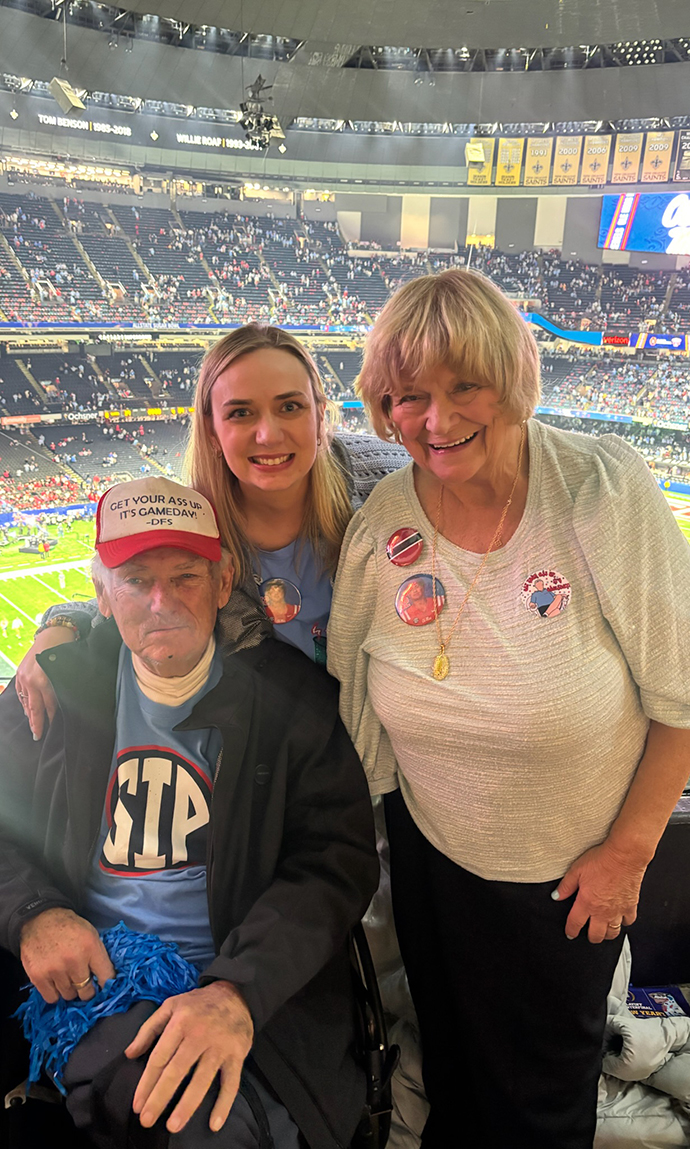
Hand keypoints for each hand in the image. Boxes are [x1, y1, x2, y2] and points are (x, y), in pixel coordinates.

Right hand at [15, 627, 74, 738]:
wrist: (53, 633)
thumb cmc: (64, 651)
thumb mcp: (66, 671)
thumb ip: (62, 688)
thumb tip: (63, 705)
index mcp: (43, 680)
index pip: (48, 705)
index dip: (50, 718)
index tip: (51, 729)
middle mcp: (31, 680)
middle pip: (34, 707)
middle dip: (36, 723)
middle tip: (37, 736)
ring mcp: (23, 677)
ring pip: (26, 701)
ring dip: (29, 714)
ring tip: (33, 727)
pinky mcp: (20, 674)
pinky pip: (21, 693)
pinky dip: (24, 703)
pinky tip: (28, 710)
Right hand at [20, 907, 114, 1002]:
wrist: (40, 919)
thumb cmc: (68, 927)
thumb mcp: (91, 934)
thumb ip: (99, 957)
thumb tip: (106, 980)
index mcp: (91, 947)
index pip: (106, 978)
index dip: (106, 985)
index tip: (103, 987)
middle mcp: (74, 960)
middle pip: (86, 993)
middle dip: (87, 990)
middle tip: (83, 984)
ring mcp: (55, 969)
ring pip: (69, 996)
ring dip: (69, 990)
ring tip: (66, 977)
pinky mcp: (38, 976)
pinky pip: (52, 998)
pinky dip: (54, 993)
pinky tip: (55, 982)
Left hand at [125, 982, 252, 1134]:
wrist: (236, 993)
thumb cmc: (198, 1004)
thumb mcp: (170, 1006)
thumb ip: (148, 1029)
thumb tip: (130, 1054)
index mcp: (180, 1022)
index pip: (160, 1057)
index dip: (147, 1082)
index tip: (137, 1105)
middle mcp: (200, 1034)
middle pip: (177, 1071)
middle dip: (160, 1097)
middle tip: (147, 1120)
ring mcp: (220, 1046)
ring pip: (202, 1079)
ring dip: (187, 1105)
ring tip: (173, 1126)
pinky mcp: (238, 1054)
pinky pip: (231, 1082)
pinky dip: (224, 1104)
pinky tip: (214, 1124)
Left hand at [553, 841, 646, 943]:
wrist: (624, 856)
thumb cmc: (601, 860)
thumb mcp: (576, 870)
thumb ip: (566, 886)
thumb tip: (556, 896)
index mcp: (586, 903)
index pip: (575, 923)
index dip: (571, 931)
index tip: (570, 933)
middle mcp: (602, 911)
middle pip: (596, 935)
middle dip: (590, 937)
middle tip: (588, 934)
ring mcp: (618, 911)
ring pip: (613, 932)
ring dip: (607, 934)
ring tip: (603, 931)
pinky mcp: (631, 906)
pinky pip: (628, 921)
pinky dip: (624, 923)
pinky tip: (620, 919)